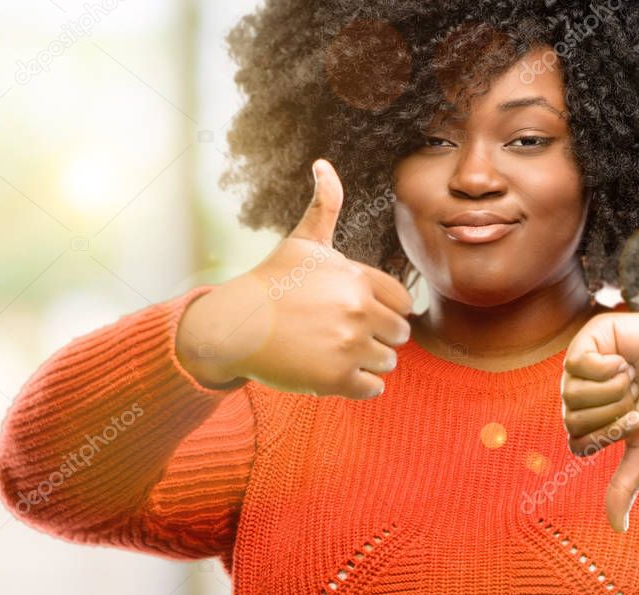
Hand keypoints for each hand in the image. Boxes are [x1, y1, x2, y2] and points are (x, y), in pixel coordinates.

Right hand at [179, 158, 412, 398]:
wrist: (234, 326)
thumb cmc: (272, 283)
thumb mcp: (302, 241)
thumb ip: (325, 204)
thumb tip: (323, 163)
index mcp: (358, 278)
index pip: (404, 303)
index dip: (381, 308)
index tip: (352, 309)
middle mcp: (358, 310)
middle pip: (399, 334)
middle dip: (376, 335)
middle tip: (339, 332)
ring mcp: (348, 346)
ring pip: (387, 362)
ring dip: (366, 361)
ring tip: (332, 350)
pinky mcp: (335, 379)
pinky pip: (373, 389)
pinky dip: (358, 385)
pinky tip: (331, 371)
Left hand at [560, 311, 638, 532]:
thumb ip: (625, 483)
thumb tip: (617, 527)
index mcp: (590, 418)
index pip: (577, 440)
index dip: (609, 435)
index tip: (638, 421)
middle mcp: (581, 392)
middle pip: (572, 418)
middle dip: (614, 413)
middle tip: (637, 398)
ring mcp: (582, 365)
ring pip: (572, 393)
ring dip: (613, 391)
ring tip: (634, 378)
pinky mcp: (590, 339)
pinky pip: (576, 363)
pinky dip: (605, 369)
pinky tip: (625, 362)